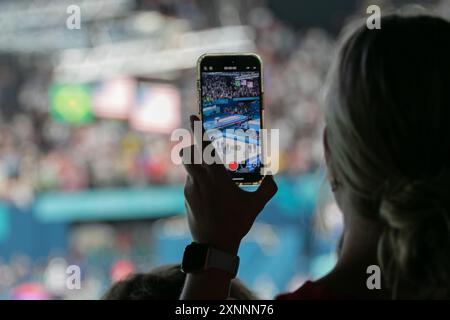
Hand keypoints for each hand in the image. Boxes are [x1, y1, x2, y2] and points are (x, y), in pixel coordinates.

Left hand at [182, 115, 277, 254]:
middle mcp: (200, 179)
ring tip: (209, 172)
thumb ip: (268, 188)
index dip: (198, 129)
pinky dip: (198, 179)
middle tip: (199, 141)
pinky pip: (190, 181)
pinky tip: (210, 193)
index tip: (193, 116)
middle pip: (187, 152)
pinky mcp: (186, 197)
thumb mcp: (256, 205)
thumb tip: (272, 176)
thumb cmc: (236, 223)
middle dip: (191, 143)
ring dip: (196, 163)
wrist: (213, 245)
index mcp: (217, 176)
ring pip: (188, 167)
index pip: (204, 146)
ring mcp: (190, 188)